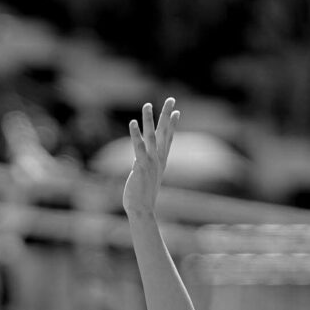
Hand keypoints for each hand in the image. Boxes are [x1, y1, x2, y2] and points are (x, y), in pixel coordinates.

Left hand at [122, 98, 178, 216]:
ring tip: (147, 104)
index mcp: (161, 162)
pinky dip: (135, 134)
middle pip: (164, 133)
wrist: (142, 211)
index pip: (168, 139)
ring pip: (151, 136)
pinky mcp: (141, 167)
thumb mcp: (144, 177)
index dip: (172, 125)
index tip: (176, 111)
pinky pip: (138, 147)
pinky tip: (132, 123)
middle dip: (167, 115)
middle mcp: (158, 160)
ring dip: (149, 120)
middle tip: (171, 99)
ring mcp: (151, 162)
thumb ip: (141, 165)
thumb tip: (138, 160)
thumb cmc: (142, 197)